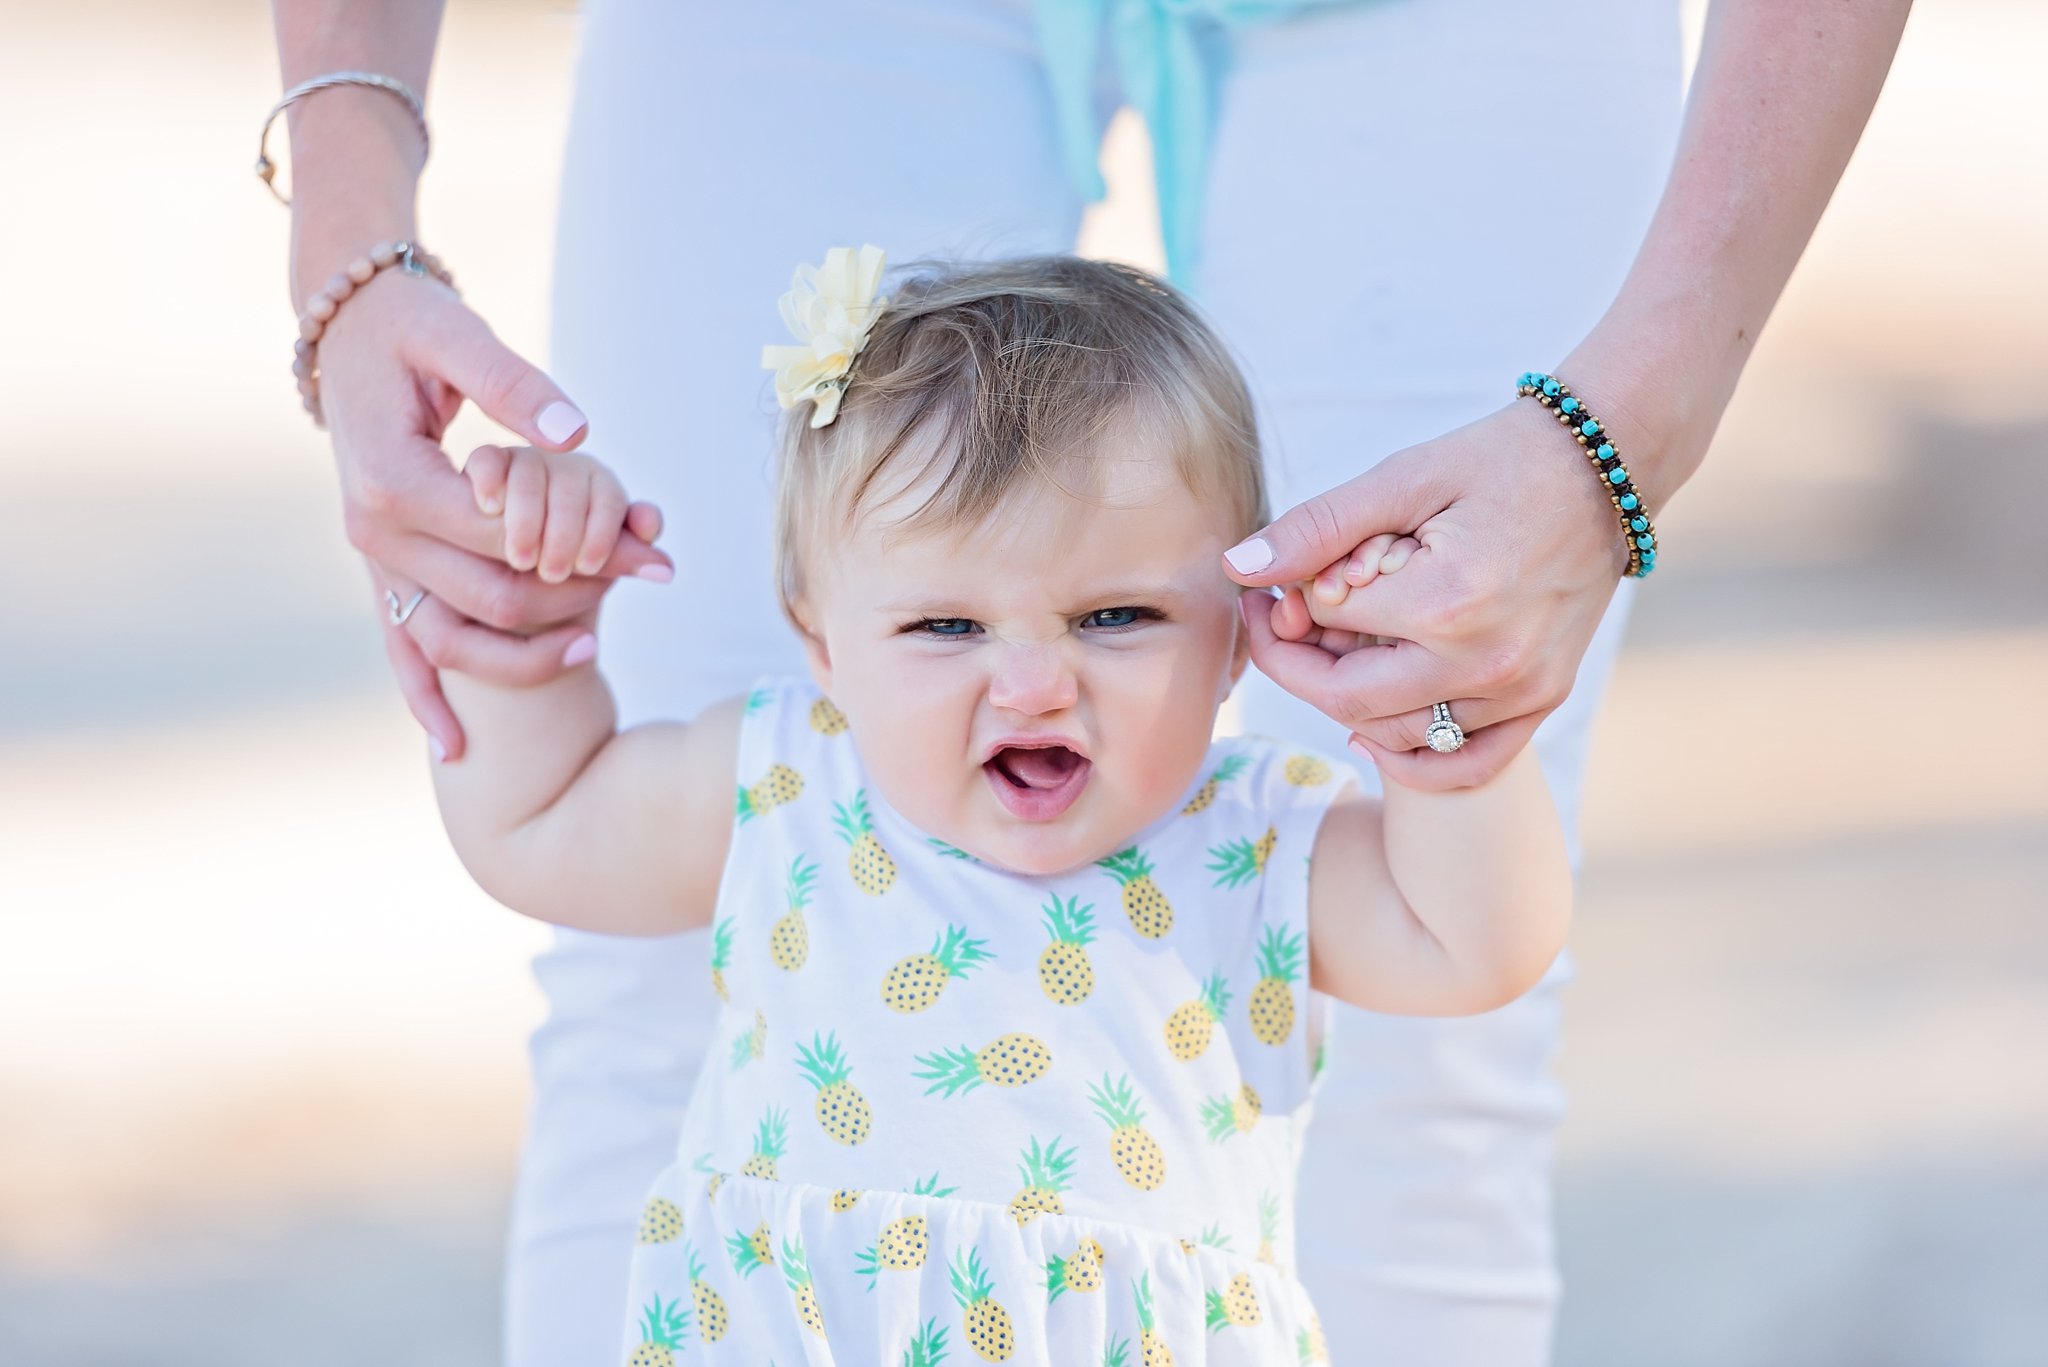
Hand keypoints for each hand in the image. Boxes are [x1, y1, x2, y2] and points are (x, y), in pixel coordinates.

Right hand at [312, 266, 672, 759]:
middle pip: (491, 596)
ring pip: (454, 636)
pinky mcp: (378, 570)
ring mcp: (372, 559)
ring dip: (524, 653)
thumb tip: (575, 436)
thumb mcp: (461, 336)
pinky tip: (456, 746)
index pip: (508, 539)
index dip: (590, 550)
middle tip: (652, 581)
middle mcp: (374, 531)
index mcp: (394, 481)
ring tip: (597, 646)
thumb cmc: (411, 327)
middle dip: (578, 598)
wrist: (346, 328)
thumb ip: (516, 385)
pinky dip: (425, 697)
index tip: (656, 552)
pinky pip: (398, 647)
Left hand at [1225, 399, 1628, 789]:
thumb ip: (1317, 528)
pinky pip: (1468, 762)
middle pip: (1350, 698)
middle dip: (1299, 665)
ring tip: (1337, 648)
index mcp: (1446, 602)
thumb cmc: (1499, 461)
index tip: (1269, 587)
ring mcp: (1523, 689)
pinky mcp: (1545, 698)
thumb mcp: (1403, 478)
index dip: (1284, 609)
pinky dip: (1415, 761)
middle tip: (1284, 624)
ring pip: (1399, 735)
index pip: (1328, 626)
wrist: (1605, 464)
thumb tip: (1239, 568)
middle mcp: (1487, 661)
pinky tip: (1372, 733)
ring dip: (1349, 702)